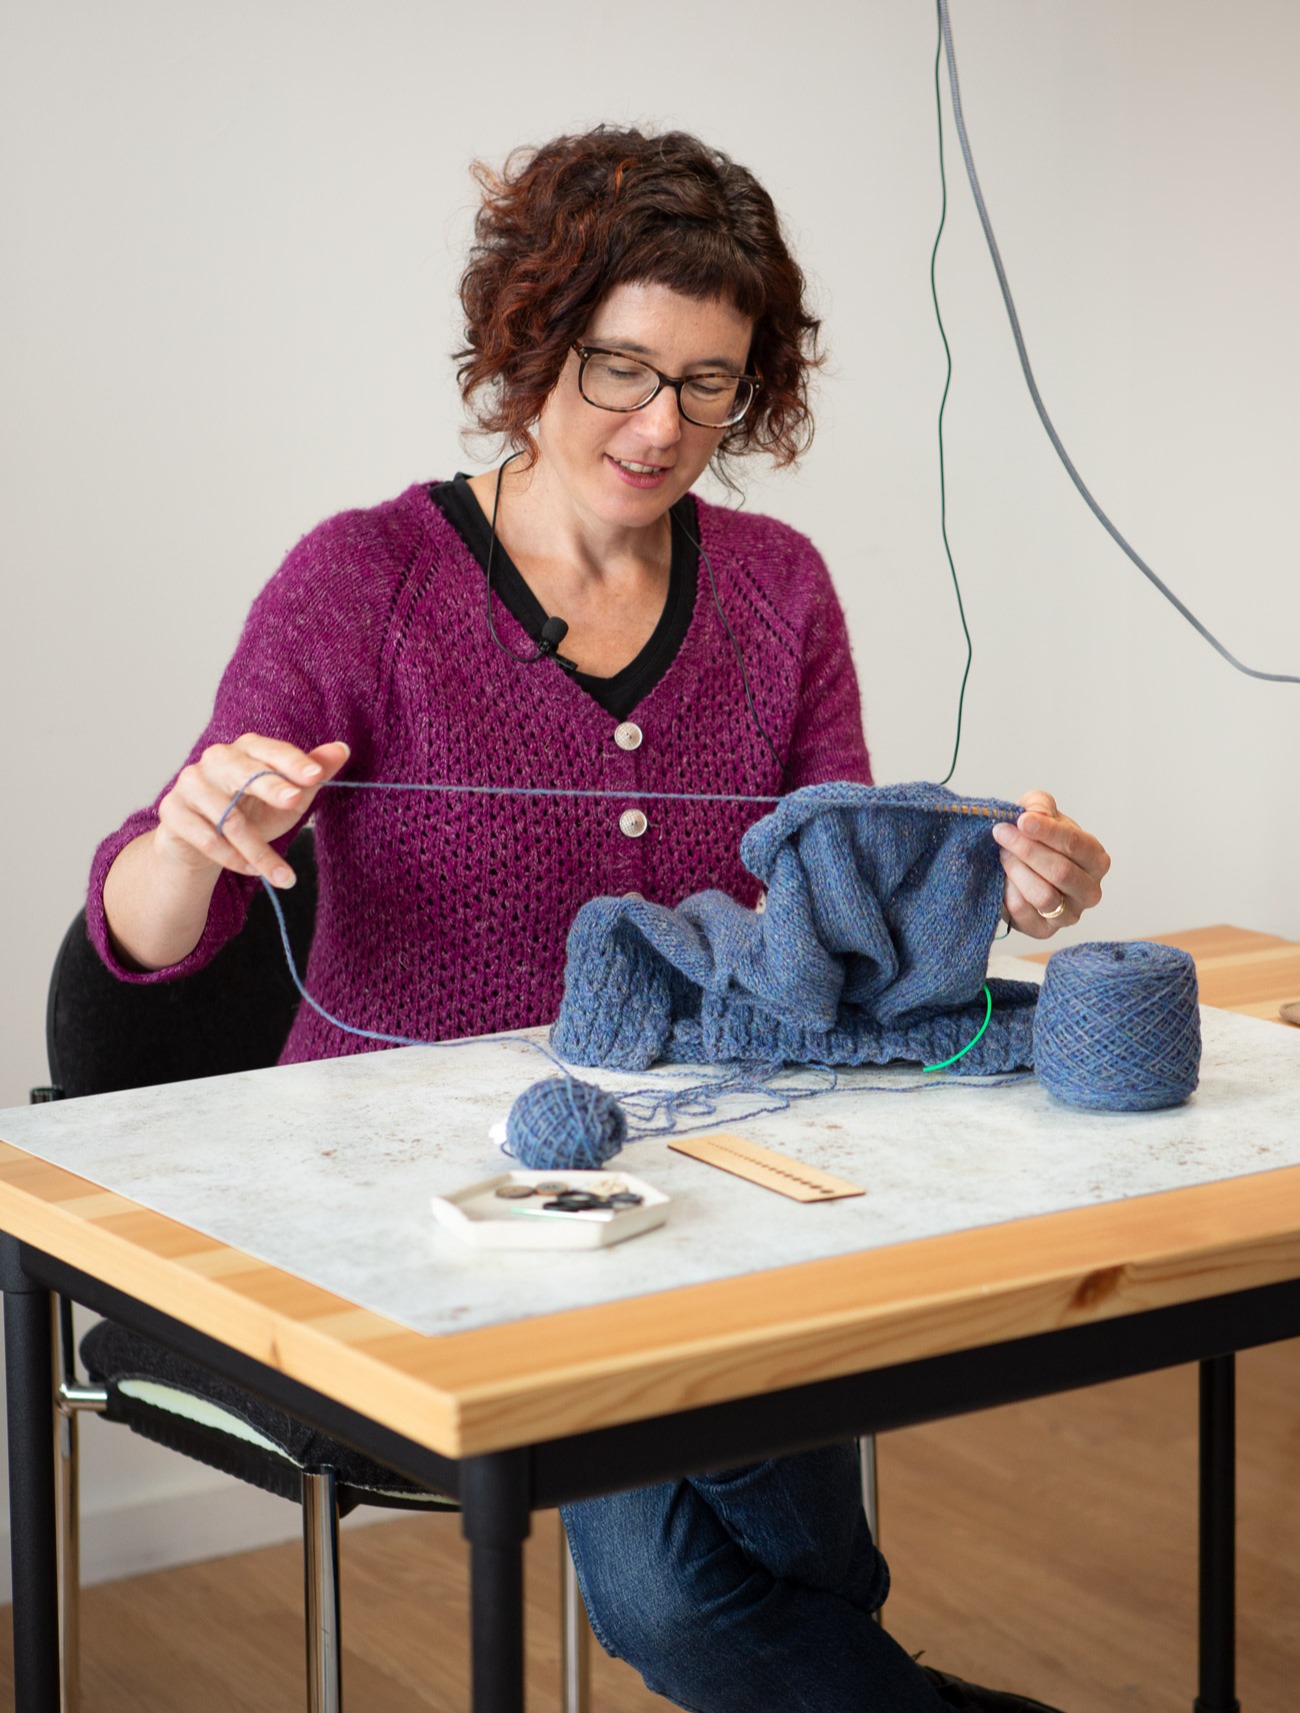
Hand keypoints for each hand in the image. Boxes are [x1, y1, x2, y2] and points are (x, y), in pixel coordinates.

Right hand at [154, 734, 350, 888]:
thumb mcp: (287, 796)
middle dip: (271, 787)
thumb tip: (342, 749)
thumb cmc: (251, 812)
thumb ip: (313, 773)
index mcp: (246, 749)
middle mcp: (215, 760)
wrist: (202, 842)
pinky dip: (232, 858)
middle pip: (244, 773)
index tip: (316, 776)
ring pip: (229, 818)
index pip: (271, 751)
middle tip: (295, 801)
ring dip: (259, 851)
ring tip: (284, 877)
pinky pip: (206, 838)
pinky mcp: (173, 811)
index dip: (293, 763)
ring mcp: (190, 784)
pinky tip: (253, 871)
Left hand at [991, 790, 1109, 939]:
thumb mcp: (1037, 811)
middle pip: (1061, 872)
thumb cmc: (1033, 837)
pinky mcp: (1045, 931)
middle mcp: (1090, 890)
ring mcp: (1070, 915)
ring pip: (1044, 896)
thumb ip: (1040, 805)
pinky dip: (1008, 893)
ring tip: (1002, 856)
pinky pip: (1024, 914)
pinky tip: (1002, 878)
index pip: (1076, 845)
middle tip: (1001, 834)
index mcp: (1095, 859)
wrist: (1013, 865)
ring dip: (1016, 871)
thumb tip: (1037, 815)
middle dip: (1026, 850)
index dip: (1047, 832)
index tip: (1021, 821)